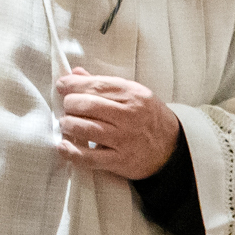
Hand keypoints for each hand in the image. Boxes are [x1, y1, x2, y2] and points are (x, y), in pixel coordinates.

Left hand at [57, 67, 180, 179]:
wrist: (172, 147)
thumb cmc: (148, 118)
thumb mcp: (133, 95)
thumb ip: (104, 85)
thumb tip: (76, 74)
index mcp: (133, 95)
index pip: (96, 85)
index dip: (73, 85)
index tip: (62, 86)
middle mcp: (129, 115)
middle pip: (86, 105)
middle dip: (69, 104)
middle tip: (68, 108)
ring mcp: (124, 139)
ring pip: (83, 128)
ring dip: (68, 125)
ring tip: (67, 124)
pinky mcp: (119, 160)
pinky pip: (88, 157)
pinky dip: (70, 151)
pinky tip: (63, 146)